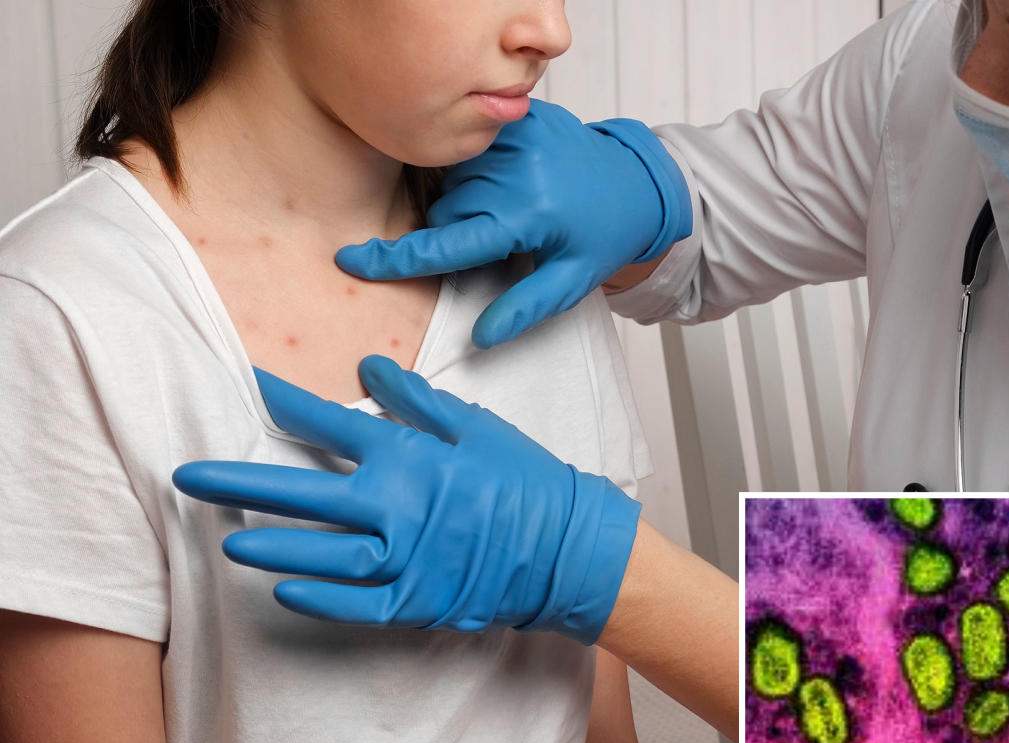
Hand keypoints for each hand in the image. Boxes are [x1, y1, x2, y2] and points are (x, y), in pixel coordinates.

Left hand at [171, 355, 641, 644]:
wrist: (569, 546)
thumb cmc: (525, 479)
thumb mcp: (475, 426)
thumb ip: (415, 398)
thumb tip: (367, 364)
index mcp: (409, 456)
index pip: (330, 424)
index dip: (284, 401)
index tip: (247, 384)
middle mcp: (396, 507)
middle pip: (302, 494)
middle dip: (239, 482)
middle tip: (188, 477)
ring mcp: (404, 559)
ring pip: (320, 555)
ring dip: (271, 546)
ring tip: (228, 541)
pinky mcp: (416, 600)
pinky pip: (355, 605)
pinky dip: (318, 600)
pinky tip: (281, 593)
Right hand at [334, 100, 691, 349]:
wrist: (637, 181)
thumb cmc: (601, 236)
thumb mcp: (571, 281)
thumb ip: (524, 308)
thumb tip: (481, 338)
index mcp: (527, 216)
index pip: (446, 244)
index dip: (395, 258)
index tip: (350, 261)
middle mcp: (517, 171)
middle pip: (445, 212)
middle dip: (457, 232)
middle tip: (502, 237)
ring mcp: (516, 137)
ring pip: (452, 181)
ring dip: (467, 200)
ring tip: (510, 206)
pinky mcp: (518, 117)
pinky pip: (469, 149)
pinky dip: (477, 170)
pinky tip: (510, 178)